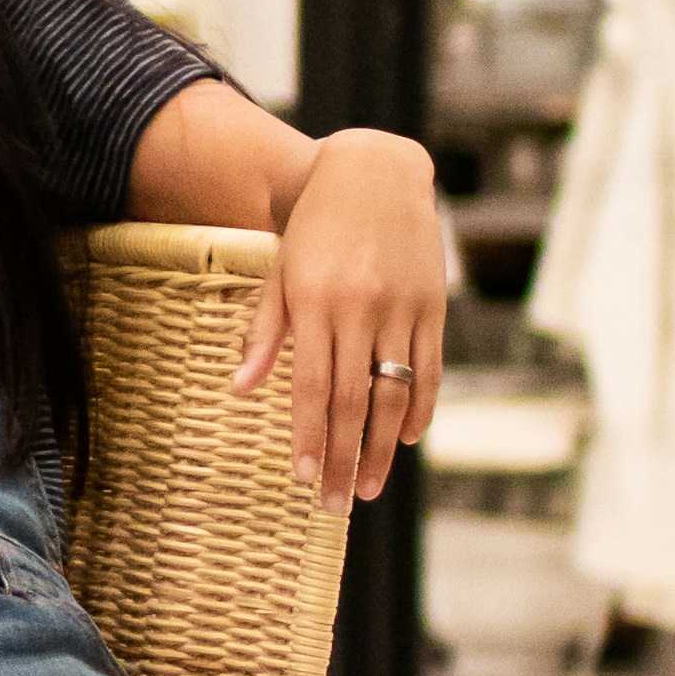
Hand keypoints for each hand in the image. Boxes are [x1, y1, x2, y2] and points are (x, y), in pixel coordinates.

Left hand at [232, 129, 445, 507]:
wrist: (373, 170)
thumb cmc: (315, 228)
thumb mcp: (280, 272)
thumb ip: (264, 331)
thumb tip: (242, 388)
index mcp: (315, 301)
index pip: (313, 386)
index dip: (311, 437)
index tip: (305, 479)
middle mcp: (360, 307)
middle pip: (353, 400)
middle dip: (345, 459)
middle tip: (337, 505)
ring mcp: (401, 307)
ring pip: (395, 391)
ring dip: (383, 447)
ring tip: (370, 486)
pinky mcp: (433, 304)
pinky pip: (430, 368)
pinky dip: (421, 407)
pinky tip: (407, 439)